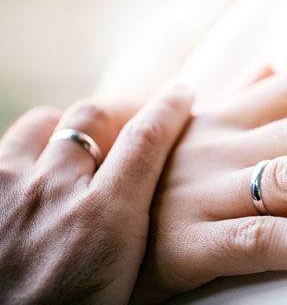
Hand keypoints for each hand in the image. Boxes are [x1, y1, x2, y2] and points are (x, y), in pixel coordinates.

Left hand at [0, 83, 191, 302]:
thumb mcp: (121, 280)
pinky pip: (9, 146)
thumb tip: (157, 193)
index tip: (182, 93)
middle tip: (130, 120)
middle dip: (119, 111)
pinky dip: (30, 149)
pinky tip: (36, 173)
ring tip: (77, 149)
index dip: (170, 108)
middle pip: (94, 115)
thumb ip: (138, 225)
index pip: (147, 138)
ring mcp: (9, 187)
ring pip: (45, 123)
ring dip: (68, 129)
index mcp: (103, 219)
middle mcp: (55, 192)